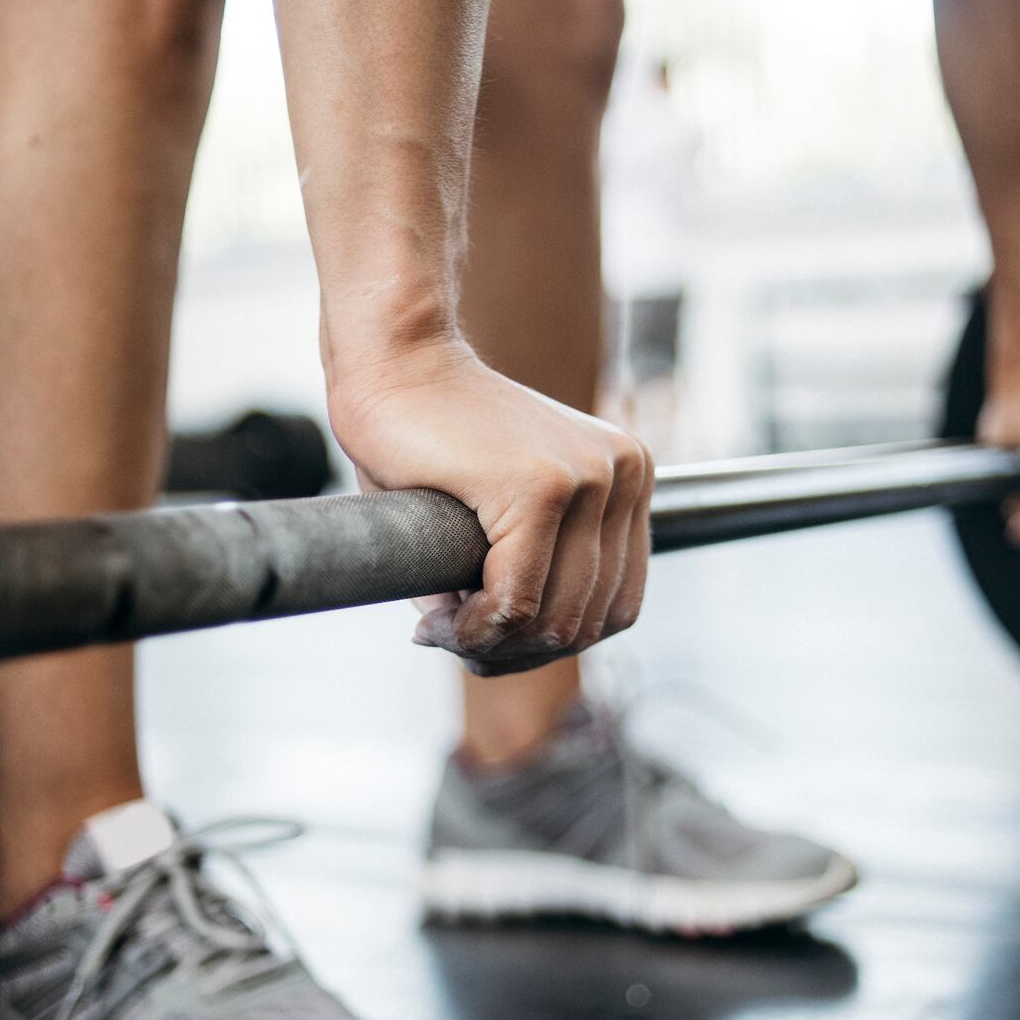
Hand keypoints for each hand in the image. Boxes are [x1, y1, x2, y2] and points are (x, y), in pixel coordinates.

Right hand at [329, 340, 653, 675]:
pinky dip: (476, 629)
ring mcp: (589, 476)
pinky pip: (518, 601)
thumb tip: (512, 657)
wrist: (392, 361)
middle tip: (455, 642)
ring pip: (555, 620)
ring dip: (493, 646)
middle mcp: (625, 473)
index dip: (550, 644)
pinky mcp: (542, 485)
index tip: (485, 639)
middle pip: (589, 621)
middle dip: (518, 653)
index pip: (615, 605)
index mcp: (628, 478)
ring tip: (442, 632)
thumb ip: (524, 581)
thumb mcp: (498, 518)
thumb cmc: (428, 439)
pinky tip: (439, 622)